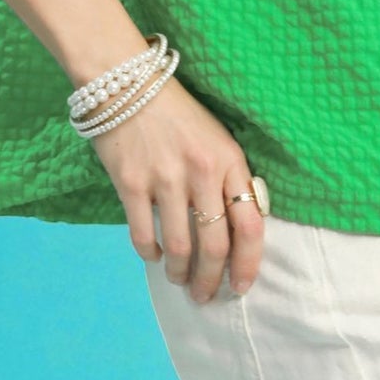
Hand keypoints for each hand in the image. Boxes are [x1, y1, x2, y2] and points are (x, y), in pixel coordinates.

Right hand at [87, 73, 264, 302]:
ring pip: (181, 247)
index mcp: (230, 160)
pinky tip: (153, 256)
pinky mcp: (132, 183)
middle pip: (216, 245)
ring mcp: (166, 179)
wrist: (128, 84)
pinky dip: (150, 253)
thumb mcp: (218, 139)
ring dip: (180, 273)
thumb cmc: (178, 114)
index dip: (248, 263)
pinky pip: (144, 234)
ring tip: (178, 279)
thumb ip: (231, 178)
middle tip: (206, 295)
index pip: (251, 224)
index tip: (241, 286)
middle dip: (212, 280)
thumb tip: (239, 228)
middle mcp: (202, 172)